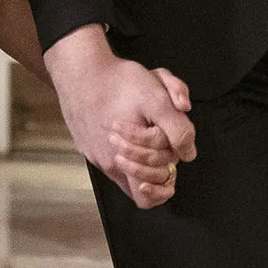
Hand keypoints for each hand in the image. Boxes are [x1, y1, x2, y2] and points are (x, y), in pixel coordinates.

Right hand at [45, 25, 194, 209]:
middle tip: (159, 138)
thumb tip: (188, 152)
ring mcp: (94, 155)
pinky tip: (125, 119)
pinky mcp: (85, 143)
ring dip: (139, 150)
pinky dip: (123, 142)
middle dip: (156, 162)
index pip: (147, 198)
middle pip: (139, 184)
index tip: (169, 160)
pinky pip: (109, 153)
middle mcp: (107, 164)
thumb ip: (179, 129)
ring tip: (142, 126)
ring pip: (124, 167)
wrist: (79, 68)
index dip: (164, 181)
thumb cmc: (118, 82)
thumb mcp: (158, 98)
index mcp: (125, 161)